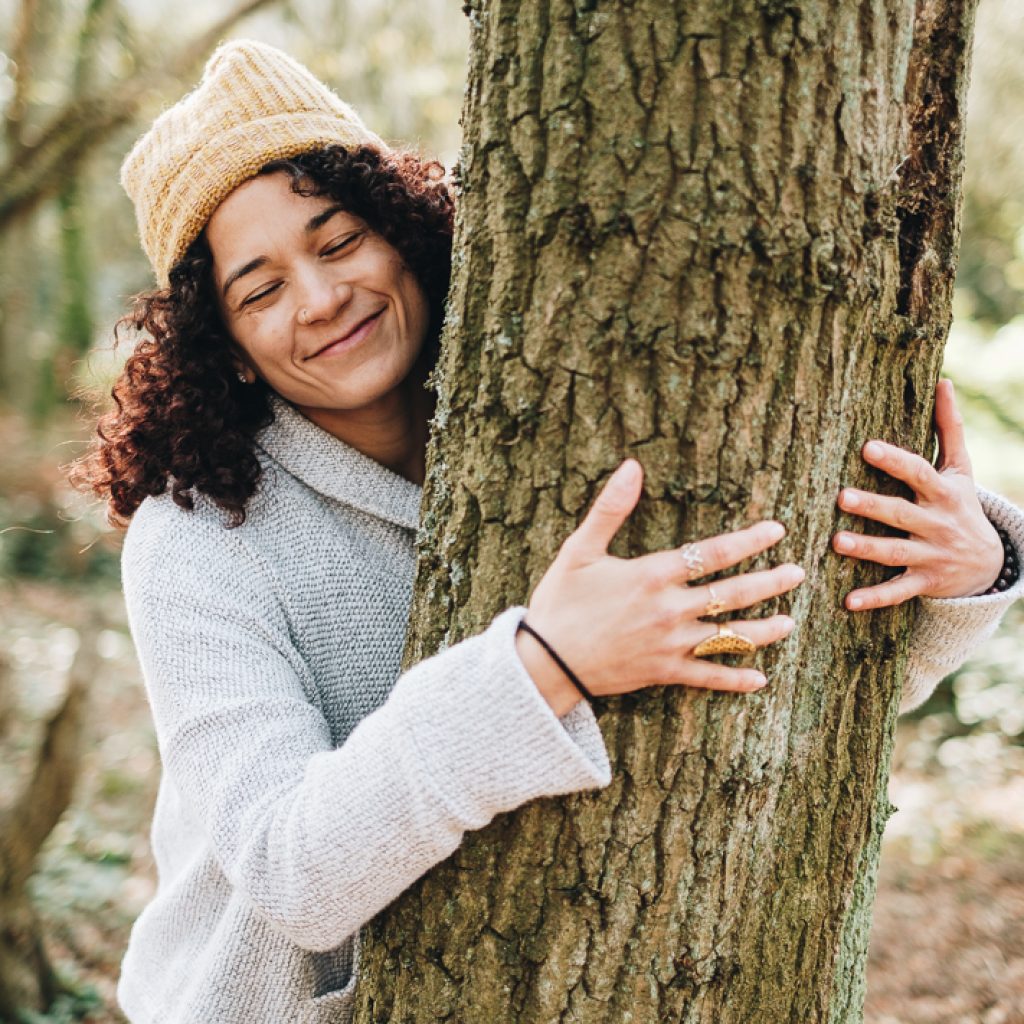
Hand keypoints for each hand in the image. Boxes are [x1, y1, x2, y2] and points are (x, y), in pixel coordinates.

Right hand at [517, 459, 804, 712]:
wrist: (545, 661)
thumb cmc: (559, 602)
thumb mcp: (579, 549)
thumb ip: (610, 508)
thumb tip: (631, 466)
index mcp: (652, 576)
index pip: (712, 553)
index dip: (748, 541)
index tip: (776, 531)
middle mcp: (669, 610)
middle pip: (732, 595)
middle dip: (769, 582)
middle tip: (798, 573)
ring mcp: (670, 644)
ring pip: (729, 637)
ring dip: (763, 630)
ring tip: (790, 622)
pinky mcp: (663, 672)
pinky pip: (707, 677)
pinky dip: (734, 678)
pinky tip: (760, 678)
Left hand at [832, 378, 1003, 610]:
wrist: (990, 563)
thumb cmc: (961, 505)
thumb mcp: (961, 469)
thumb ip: (949, 427)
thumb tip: (942, 380)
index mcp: (943, 493)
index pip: (919, 473)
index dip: (895, 461)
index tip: (867, 447)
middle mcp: (937, 524)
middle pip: (902, 514)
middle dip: (873, 506)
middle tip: (840, 497)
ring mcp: (931, 556)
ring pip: (896, 552)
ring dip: (867, 549)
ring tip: (836, 542)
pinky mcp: (924, 582)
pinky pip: (898, 592)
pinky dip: (875, 599)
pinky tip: (847, 602)